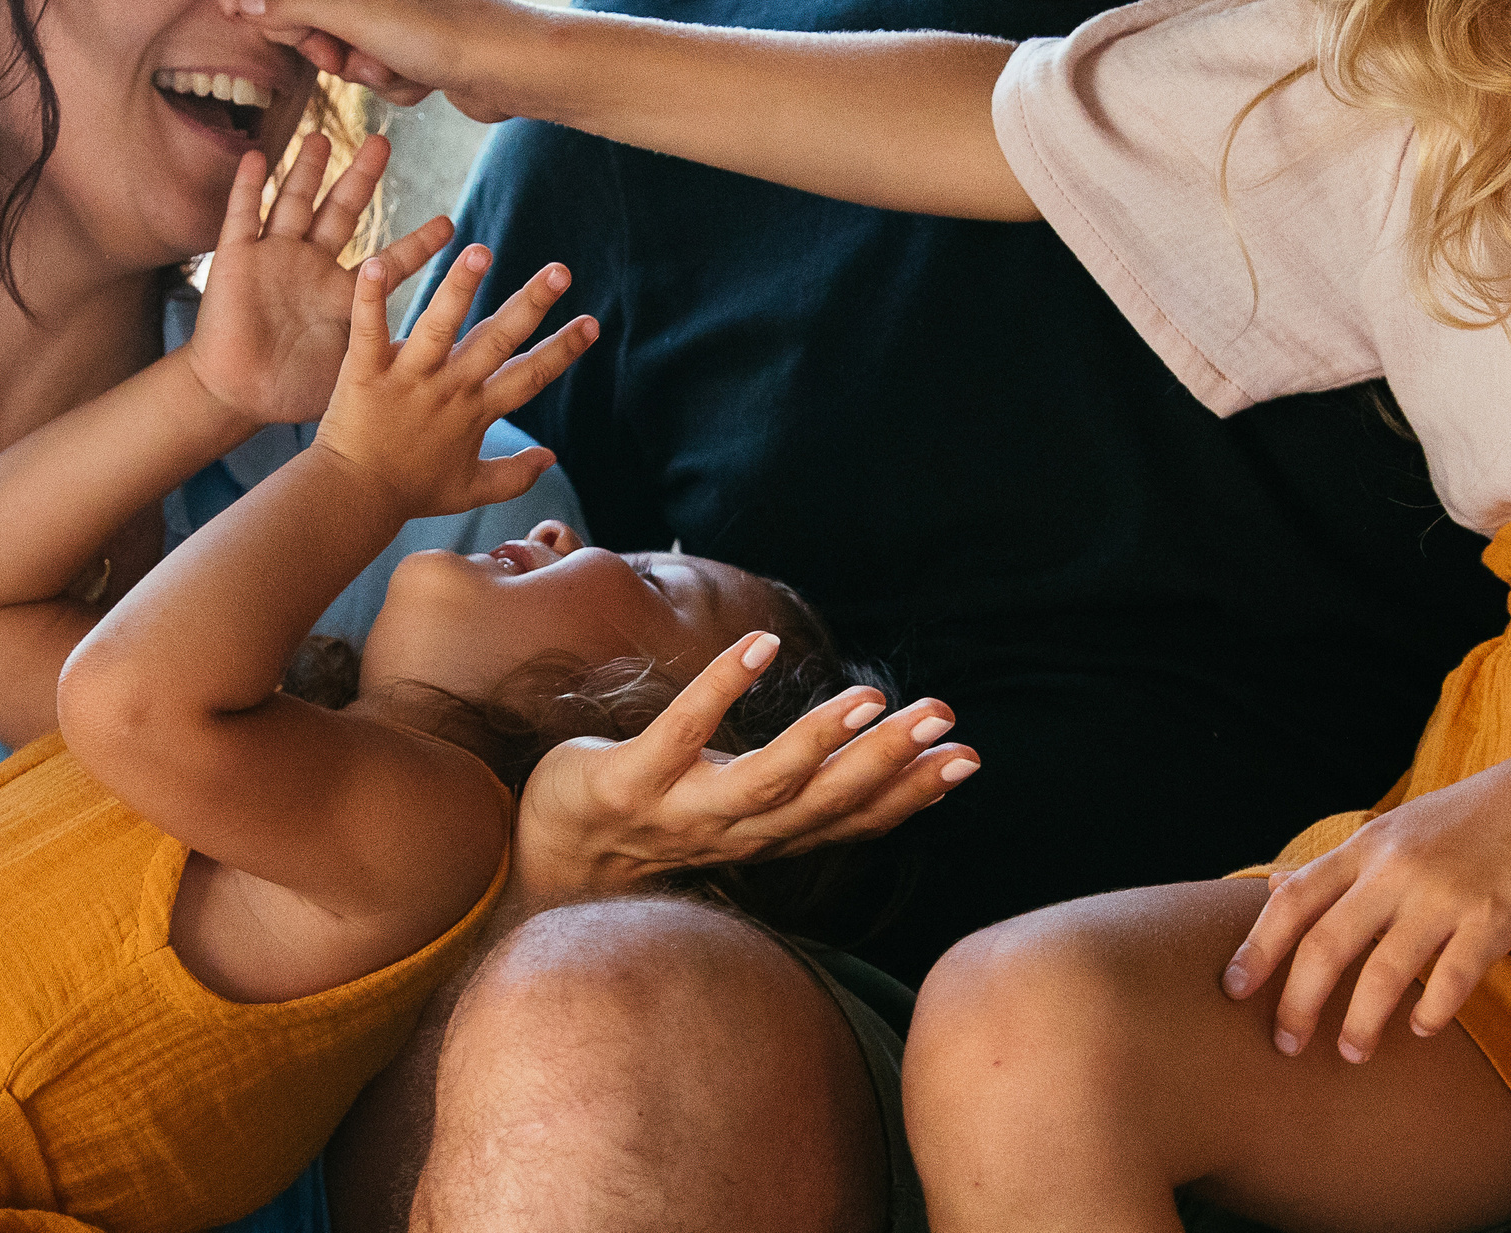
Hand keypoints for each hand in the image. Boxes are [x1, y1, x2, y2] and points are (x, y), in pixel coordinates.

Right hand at [183, 134, 414, 427]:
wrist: (237, 397)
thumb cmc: (294, 389)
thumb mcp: (353, 370)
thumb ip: (389, 360)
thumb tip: (442, 372)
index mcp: (344, 294)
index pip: (389, 262)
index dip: (418, 244)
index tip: (451, 224)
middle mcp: (312, 266)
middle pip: (342, 210)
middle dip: (361, 177)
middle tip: (382, 143)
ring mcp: (274, 259)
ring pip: (294, 203)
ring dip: (306, 170)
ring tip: (322, 136)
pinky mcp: (235, 262)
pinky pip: (242, 218)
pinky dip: (248, 188)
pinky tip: (258, 157)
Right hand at [234, 0, 526, 118]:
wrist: (510, 66)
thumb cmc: (436, 30)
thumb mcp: (351, 13)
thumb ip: (291, 4)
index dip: (301, 27)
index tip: (321, 46)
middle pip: (324, 27)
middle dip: (343, 56)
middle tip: (365, 59)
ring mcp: (405, 16)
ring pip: (355, 59)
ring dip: (373, 76)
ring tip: (404, 68)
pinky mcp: (424, 50)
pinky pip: (387, 76)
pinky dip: (400, 86)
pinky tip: (426, 81)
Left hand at [310, 238, 594, 521]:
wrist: (352, 500)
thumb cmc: (410, 492)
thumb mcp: (470, 490)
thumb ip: (515, 475)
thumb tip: (551, 459)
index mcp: (475, 410)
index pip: (529, 376)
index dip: (562, 350)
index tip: (592, 322)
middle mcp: (448, 388)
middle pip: (497, 340)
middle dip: (531, 304)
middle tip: (560, 271)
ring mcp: (408, 377)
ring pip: (438, 326)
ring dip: (460, 288)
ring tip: (480, 252)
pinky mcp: (365, 371)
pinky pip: (368, 329)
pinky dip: (370, 297)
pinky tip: (375, 263)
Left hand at [511, 629, 980, 906]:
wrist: (543, 864)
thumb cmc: (654, 823)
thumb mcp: (737, 814)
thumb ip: (805, 793)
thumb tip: (882, 760)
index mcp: (764, 838)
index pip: (848, 820)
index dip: (908, 793)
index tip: (967, 758)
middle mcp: (731, 834)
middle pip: (820, 802)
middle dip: (886, 762)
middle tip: (942, 718)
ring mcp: (676, 813)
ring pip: (763, 783)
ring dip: (819, 740)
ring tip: (870, 696)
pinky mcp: (624, 782)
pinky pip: (677, 735)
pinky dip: (717, 691)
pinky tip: (756, 645)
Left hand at [1223, 751, 1510, 1063]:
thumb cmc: (1481, 815)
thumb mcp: (1401, 826)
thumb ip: (1342, 864)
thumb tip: (1275, 886)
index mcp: (1369, 845)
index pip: (1293, 899)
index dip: (1257, 946)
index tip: (1232, 989)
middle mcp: (1396, 868)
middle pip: (1325, 943)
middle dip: (1296, 1001)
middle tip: (1283, 1044)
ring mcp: (1445, 894)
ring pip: (1382, 973)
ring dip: (1359, 1022)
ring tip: (1350, 1053)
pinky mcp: (1494, 919)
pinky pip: (1450, 981)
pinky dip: (1429, 1012)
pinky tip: (1420, 1029)